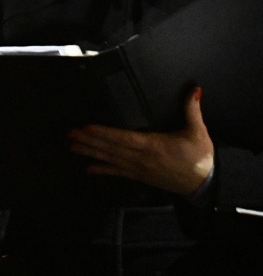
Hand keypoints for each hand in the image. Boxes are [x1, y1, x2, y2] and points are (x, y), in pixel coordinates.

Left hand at [69, 87, 214, 195]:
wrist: (205, 185)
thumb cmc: (200, 157)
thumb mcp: (198, 132)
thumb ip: (192, 110)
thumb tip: (194, 90)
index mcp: (154, 145)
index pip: (124, 137)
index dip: (105, 132)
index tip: (87, 127)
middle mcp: (142, 158)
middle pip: (111, 148)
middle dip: (89, 140)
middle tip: (71, 134)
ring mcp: (139, 168)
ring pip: (111, 159)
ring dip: (90, 152)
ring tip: (73, 147)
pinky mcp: (140, 176)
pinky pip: (118, 173)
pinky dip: (103, 170)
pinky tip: (89, 169)